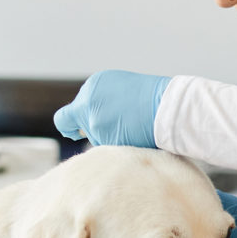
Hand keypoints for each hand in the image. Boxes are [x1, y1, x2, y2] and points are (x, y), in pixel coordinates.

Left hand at [53, 71, 168, 148]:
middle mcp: (87, 102)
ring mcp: (93, 122)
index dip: (71, 127)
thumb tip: (85, 126)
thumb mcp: (122, 89)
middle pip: (80, 130)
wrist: (169, 106)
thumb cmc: (154, 99)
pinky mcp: (102, 138)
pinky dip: (118, 148)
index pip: (67, 116)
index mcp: (92, 86)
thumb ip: (101, 103)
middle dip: (94, 133)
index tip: (75, 133)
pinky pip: (106, 151)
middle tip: (117, 129)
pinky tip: (134, 136)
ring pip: (96, 141)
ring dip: (110, 139)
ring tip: (133, 128)